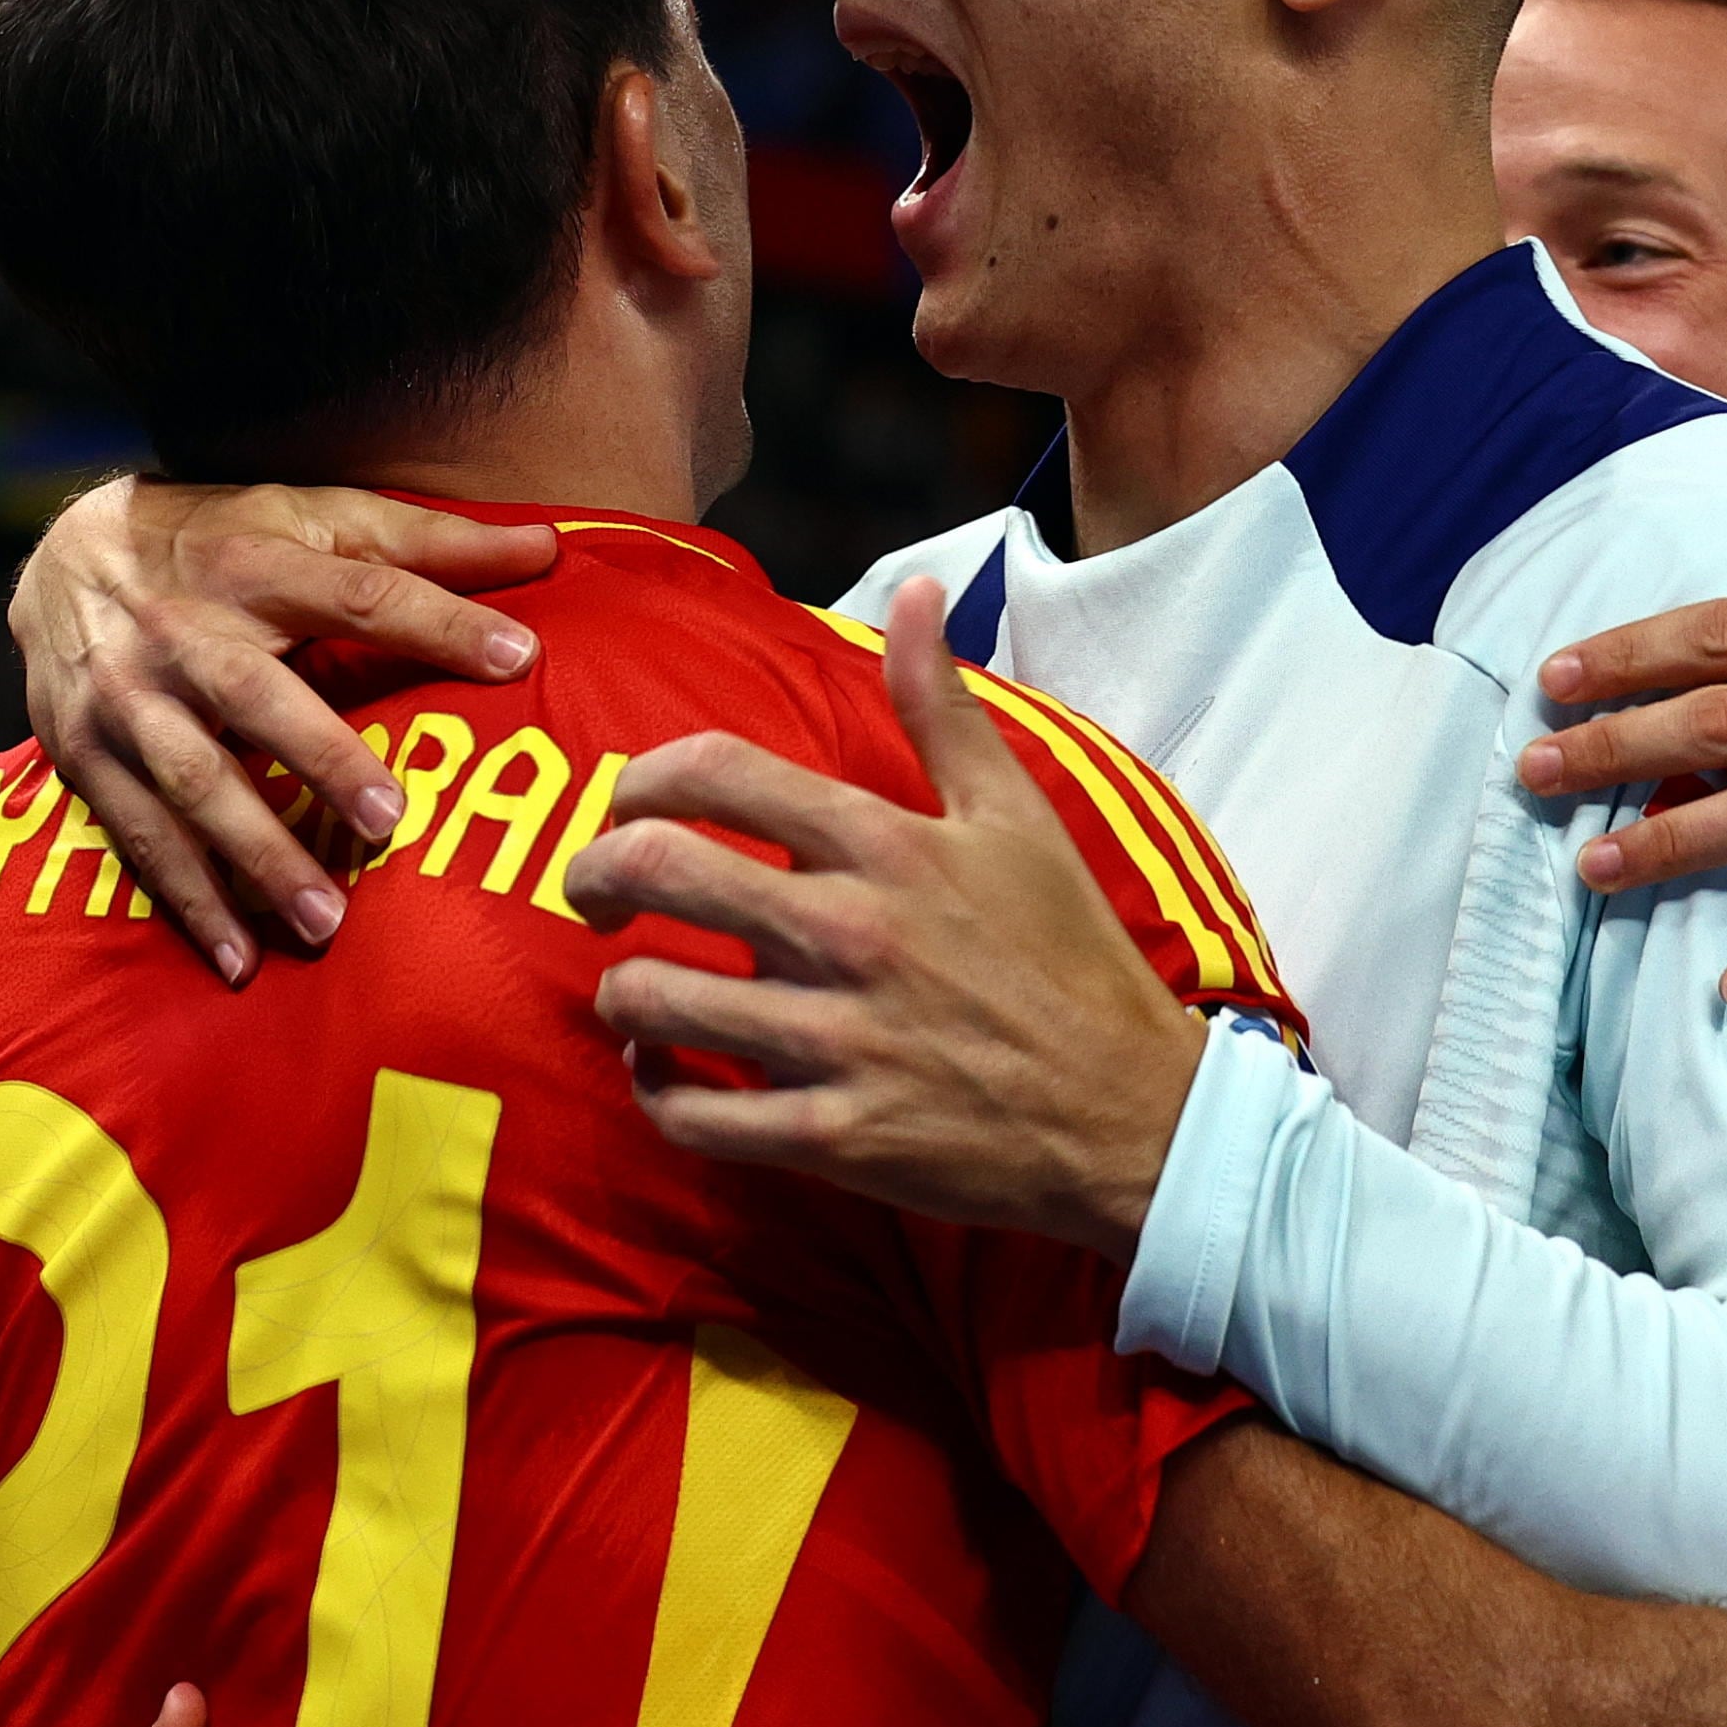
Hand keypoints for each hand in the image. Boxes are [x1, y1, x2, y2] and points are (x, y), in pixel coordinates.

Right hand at [9, 478, 556, 983]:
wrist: (55, 555)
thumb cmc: (215, 540)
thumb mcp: (310, 515)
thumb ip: (424, 541)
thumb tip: (543, 548)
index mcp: (250, 562)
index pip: (354, 590)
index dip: (435, 620)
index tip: (518, 656)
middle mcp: (180, 630)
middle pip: (252, 694)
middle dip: (318, 758)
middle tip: (389, 822)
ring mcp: (124, 700)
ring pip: (190, 781)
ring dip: (254, 856)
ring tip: (325, 920)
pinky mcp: (84, 757)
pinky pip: (138, 838)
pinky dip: (187, 901)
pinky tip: (239, 958)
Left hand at [562, 581, 1203, 1260]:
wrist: (1135, 1114)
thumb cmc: (1072, 959)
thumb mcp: (1020, 817)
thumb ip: (945, 707)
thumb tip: (921, 591)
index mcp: (887, 844)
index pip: (715, 772)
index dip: (640, 778)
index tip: (625, 804)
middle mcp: (849, 931)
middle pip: (655, 870)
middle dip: (593, 876)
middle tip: (592, 897)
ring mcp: (838, 1038)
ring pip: (656, 999)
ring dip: (620, 993)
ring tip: (632, 991)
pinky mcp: (837, 1135)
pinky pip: (696, 1114)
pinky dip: (657, 1090)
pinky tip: (664, 1071)